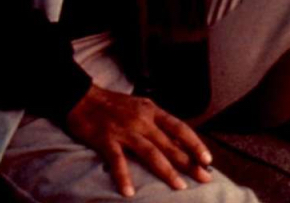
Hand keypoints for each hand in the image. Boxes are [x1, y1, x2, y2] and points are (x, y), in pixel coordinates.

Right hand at [65, 85, 211, 196]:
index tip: (208, 159)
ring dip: (167, 171)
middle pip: (170, 144)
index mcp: (153, 111)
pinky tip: (129, 192)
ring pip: (150, 153)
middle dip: (189, 162)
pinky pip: (117, 161)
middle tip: (205, 177)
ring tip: (179, 186)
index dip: (195, 144)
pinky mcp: (105, 140)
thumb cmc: (113, 105)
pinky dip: (123, 177)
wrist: (82, 97)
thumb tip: (176, 143)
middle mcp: (142, 120)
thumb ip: (156, 123)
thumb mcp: (141, 107)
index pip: (180, 129)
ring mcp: (125, 130)